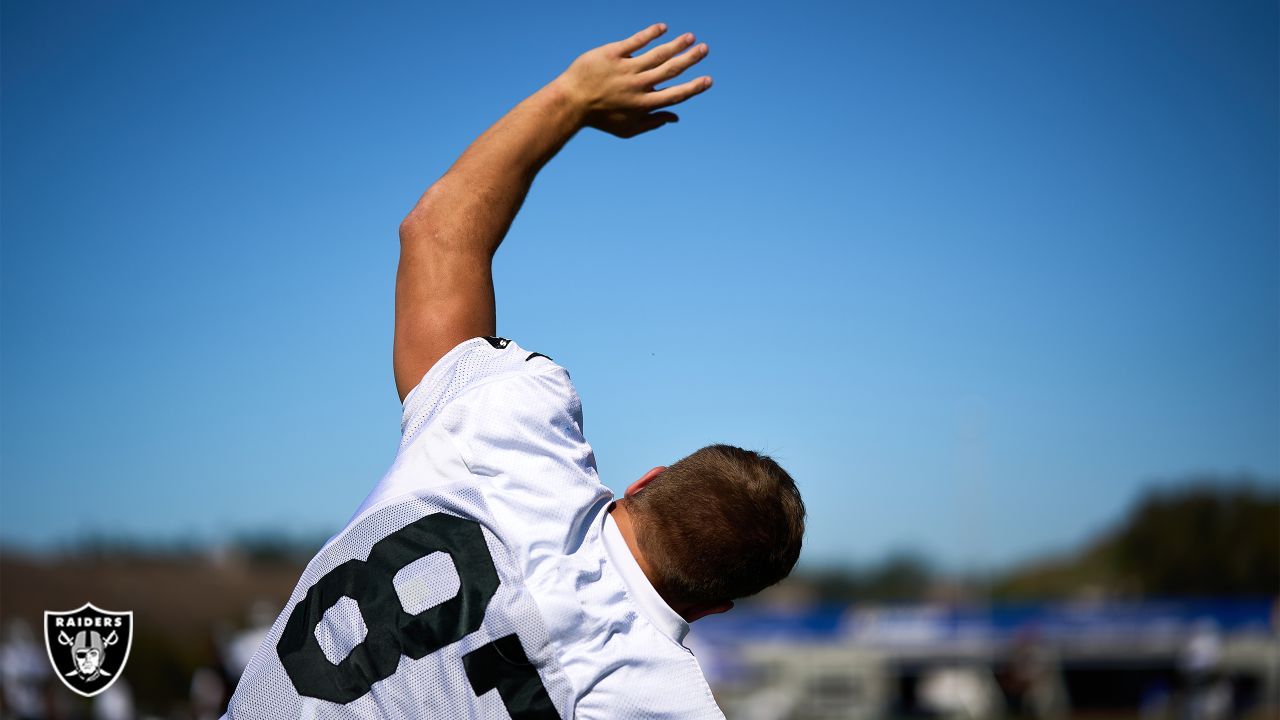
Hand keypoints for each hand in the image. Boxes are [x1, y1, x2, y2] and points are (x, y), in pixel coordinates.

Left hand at [554, 23, 711, 137]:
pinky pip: (636, 41)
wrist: (571, 102)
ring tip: (690, 37)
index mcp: (644, 104)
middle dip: (690, 59)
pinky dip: (651, 33)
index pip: (675, 94)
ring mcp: (626, 68)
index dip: (694, 87)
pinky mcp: (612, 54)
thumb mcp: (627, 129)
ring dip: (677, 44)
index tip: (708, 79)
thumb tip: (676, 117)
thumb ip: (653, 122)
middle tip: (705, 49)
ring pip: (657, 54)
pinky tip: (663, 28)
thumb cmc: (600, 118)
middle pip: (671, 70)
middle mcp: (638, 86)